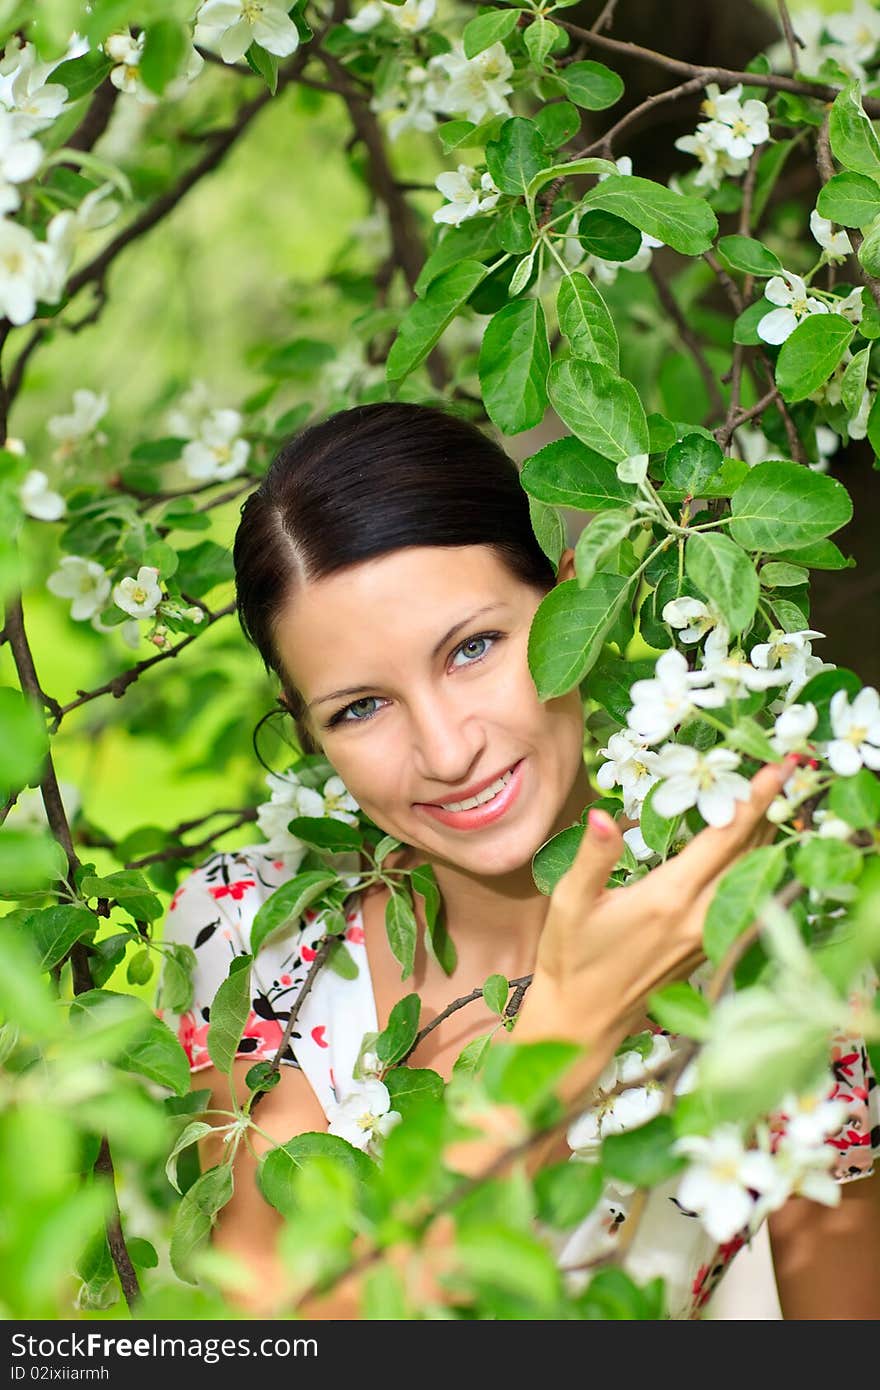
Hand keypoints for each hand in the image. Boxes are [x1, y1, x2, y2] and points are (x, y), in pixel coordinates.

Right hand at [523, 755, 798, 1044]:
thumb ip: (593, 856)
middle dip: (770, 809)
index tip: (776, 767)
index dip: (753, 799)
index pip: (724, 839)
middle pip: (751, 854)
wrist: (583, 1019)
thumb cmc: (571, 959)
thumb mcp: (570, 902)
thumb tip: (602, 813)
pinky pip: (744, 899)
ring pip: (752, 878)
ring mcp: (708, 936)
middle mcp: (699, 917)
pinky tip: (754, 850)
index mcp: (669, 899)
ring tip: (776, 800)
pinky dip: (754, 866)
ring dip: (766, 837)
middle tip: (785, 770)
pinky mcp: (707, 949)